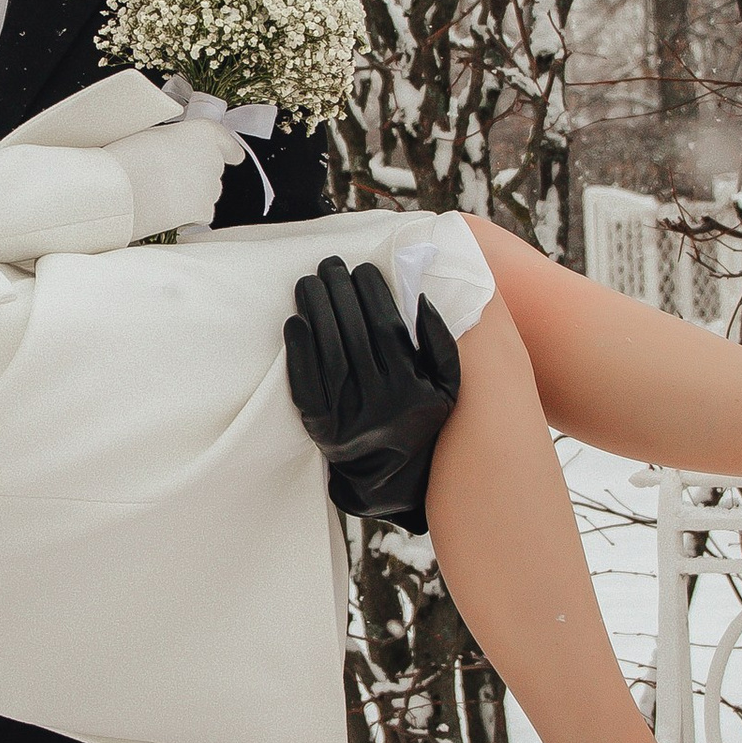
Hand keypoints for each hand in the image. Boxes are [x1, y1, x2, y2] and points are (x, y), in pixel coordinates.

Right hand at [114, 114, 231, 241]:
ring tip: (163, 194)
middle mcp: (213, 158)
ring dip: (193, 194)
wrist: (122, 187)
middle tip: (170, 177)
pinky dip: (190, 215)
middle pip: (213, 169)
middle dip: (198, 175)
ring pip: (208, 193)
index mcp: (203, 132)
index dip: (229, 150)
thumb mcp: (154, 134)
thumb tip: (174, 153)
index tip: (234, 156)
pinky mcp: (203, 211)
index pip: (226, 141)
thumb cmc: (129, 155)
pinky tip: (168, 210)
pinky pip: (202, 214)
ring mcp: (211, 186)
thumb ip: (175, 142)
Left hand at [283, 254, 460, 531]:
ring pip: (327, 352)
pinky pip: (305, 384)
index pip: (386, 328)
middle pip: (353, 334)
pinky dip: (297, 352)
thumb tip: (421, 298)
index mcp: (412, 390)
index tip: (362, 269)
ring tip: (309, 282)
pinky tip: (294, 321)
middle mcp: (380, 404)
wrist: (393, 478)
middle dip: (339, 293)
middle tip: (329, 264)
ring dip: (315, 312)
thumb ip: (442, 344)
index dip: (371, 294)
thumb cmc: (422, 421)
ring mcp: (348, 417)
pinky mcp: (321, 428)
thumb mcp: (447, 388)